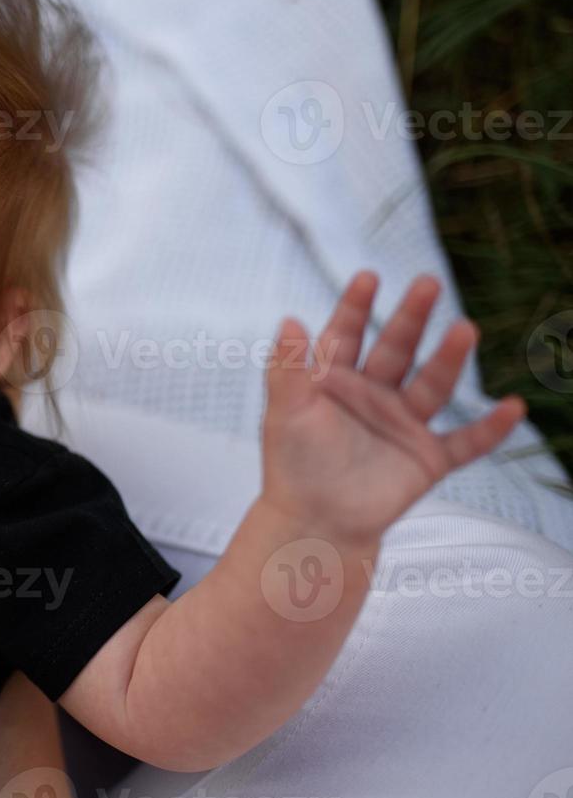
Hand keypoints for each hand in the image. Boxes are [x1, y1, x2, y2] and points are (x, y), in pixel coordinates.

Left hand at [259, 271, 525, 544]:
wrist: (315, 520)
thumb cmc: (293, 465)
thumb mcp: (285, 413)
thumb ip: (287, 369)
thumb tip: (289, 319)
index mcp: (337, 380)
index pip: (347, 335)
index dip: (357, 307)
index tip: (368, 277)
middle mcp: (375, 394)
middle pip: (396, 348)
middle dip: (412, 318)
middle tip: (427, 283)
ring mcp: (404, 423)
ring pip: (432, 385)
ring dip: (449, 359)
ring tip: (465, 329)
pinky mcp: (428, 457)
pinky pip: (466, 442)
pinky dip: (491, 429)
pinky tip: (512, 407)